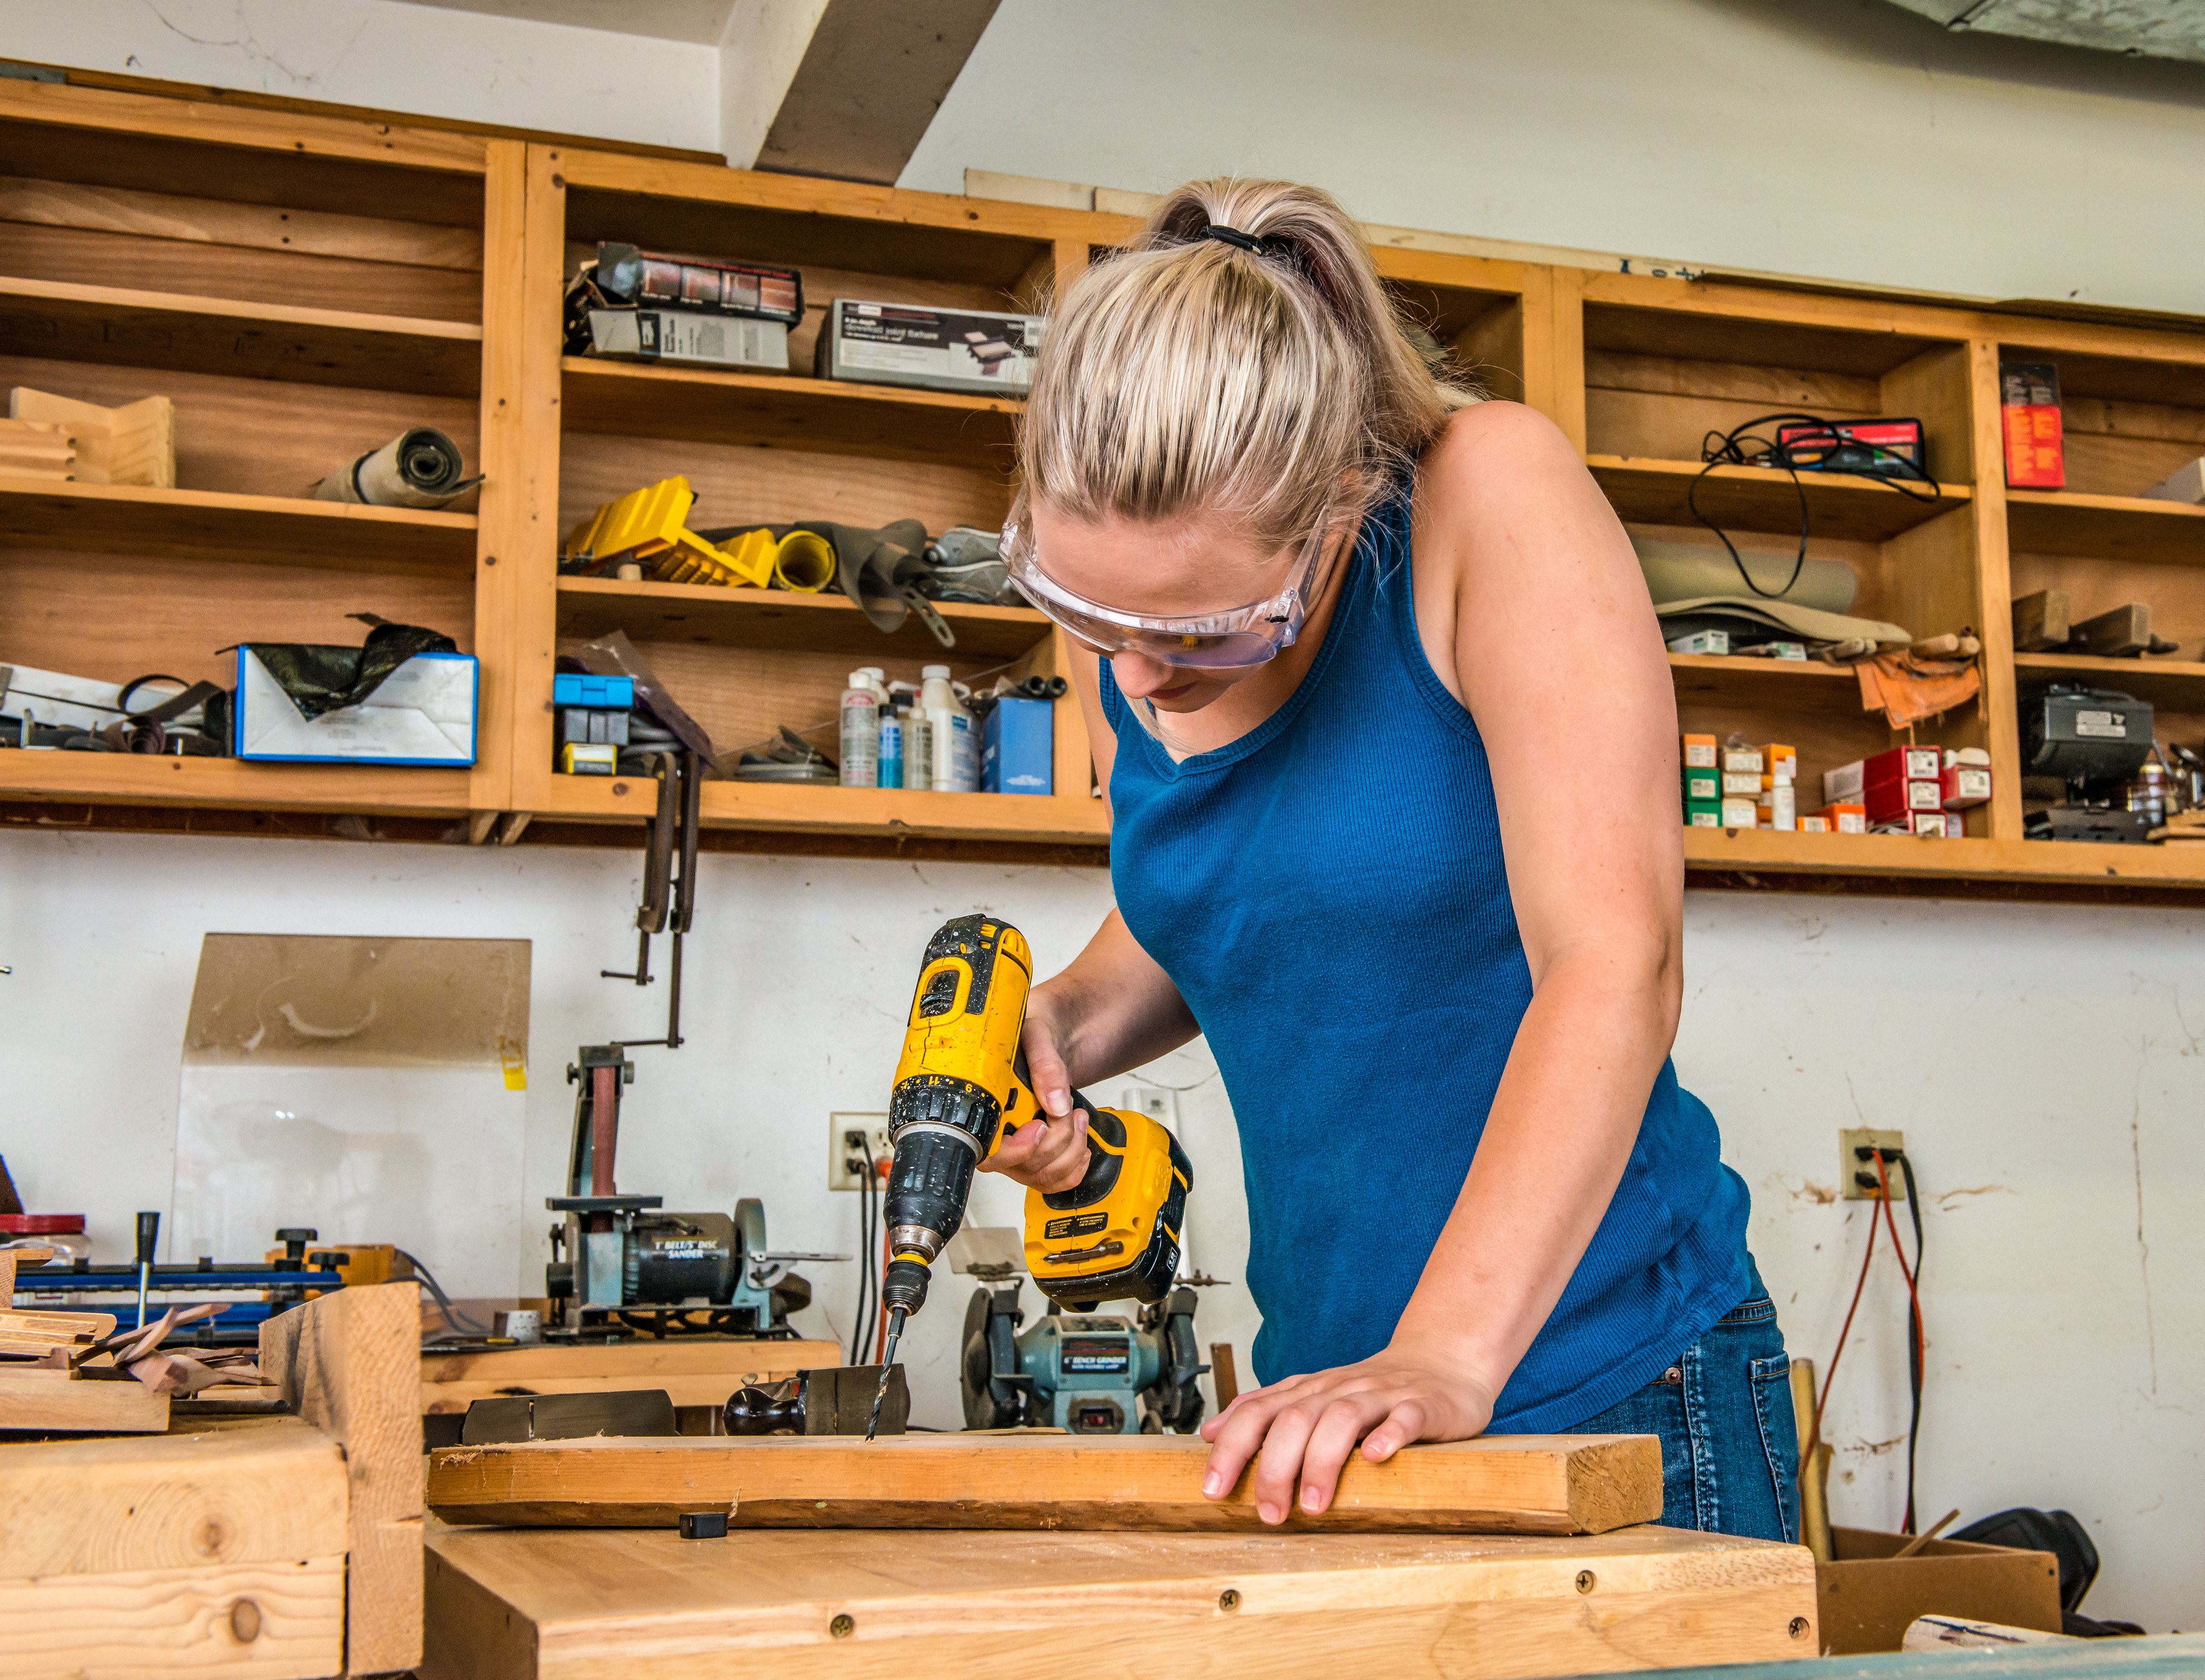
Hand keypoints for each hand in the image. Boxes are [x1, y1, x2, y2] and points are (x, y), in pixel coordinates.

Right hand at [977, 1002, 1089, 1193]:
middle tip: (1067, 1109)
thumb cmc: (1030, 1036)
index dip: (1016, 1149)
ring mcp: (1017, 1148)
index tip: (1040, 1126)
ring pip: (1042, 1175)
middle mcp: (996, 1133)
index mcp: (984, 1104)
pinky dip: (1074, 1166)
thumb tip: (1054, 1101)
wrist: (1048, 1037)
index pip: (988, 1151)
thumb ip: (1044, 1064)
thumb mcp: (1037, 1034)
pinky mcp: (1037, 1155)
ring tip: (1076, 1117)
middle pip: (1023, 1166)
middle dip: (1055, 1140)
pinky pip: (1054, 1180)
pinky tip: (1078, 1142)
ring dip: (1070, 1150)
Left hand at [1197, 1334, 1501, 1521]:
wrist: (1442, 1361)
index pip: (1258, 1412)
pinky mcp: (1421, 1405)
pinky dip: (1388, 1436)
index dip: (1231, 1448)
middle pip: (1295, 1418)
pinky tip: (1375, 1458)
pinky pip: (1404, 1417)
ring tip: (1313, 1504)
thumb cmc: (1372, 1392)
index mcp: (1309, 1391)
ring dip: (1323, 1461)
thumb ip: (1264, 1414)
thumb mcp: (1312, 1397)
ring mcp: (1381, 1395)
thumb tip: (1210, 1433)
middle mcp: (1339, 1390)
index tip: (1212, 1489)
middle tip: (1269, 1512)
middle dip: (1274, 1467)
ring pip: (1343, 1418)